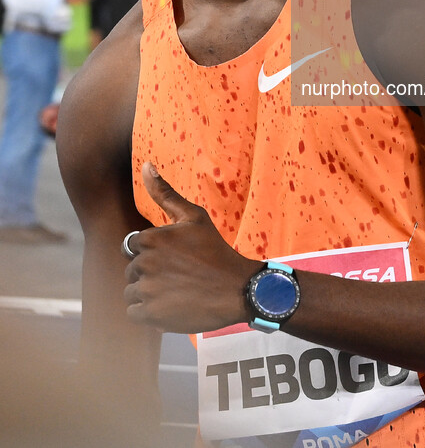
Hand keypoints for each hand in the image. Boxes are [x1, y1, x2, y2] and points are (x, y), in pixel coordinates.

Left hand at [123, 163, 257, 332]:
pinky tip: (170, 306)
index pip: (133, 247)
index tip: (174, 258)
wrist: (238, 289)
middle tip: (178, 276)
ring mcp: (147, 289)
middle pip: (132, 270)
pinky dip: (148, 313)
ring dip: (148, 293)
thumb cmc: (215, 250)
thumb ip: (165, 193)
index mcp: (151, 238)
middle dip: (149, 273)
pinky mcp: (151, 314)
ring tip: (174, 292)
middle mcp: (145, 263)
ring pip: (131, 291)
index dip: (153, 252)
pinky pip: (133, 313)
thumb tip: (145, 164)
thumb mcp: (193, 217)